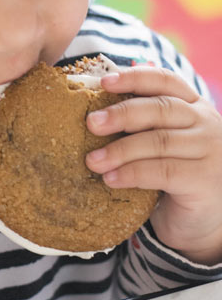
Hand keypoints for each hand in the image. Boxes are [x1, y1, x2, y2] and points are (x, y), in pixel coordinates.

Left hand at [85, 67, 221, 264]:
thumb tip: (97, 105)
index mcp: (193, 105)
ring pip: (159, 141)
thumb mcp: (161, 143)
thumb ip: (142, 124)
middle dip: (122, 114)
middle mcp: (206, 122)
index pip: (165, 81)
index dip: (134, 78)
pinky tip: (111, 179)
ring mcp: (209, 150)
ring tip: (93, 160)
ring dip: (121, 150)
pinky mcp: (204, 179)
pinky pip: (163, 171)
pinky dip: (132, 173)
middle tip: (91, 123)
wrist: (203, 221)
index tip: (104, 82)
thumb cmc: (174, 177)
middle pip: (160, 109)